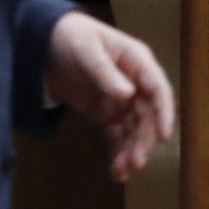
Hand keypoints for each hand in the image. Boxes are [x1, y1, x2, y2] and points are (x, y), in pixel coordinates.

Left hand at [45, 12, 175, 181]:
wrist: (43, 43)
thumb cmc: (71, 37)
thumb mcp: (86, 50)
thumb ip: (105, 72)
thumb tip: (128, 95)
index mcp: (137, 61)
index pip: (157, 88)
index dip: (164, 112)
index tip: (165, 136)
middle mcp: (134, 82)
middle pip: (147, 115)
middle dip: (143, 139)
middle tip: (136, 162)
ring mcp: (121, 99)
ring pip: (134, 129)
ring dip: (131, 150)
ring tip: (123, 171)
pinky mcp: (106, 112)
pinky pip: (117, 135)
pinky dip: (118, 152)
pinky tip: (116, 171)